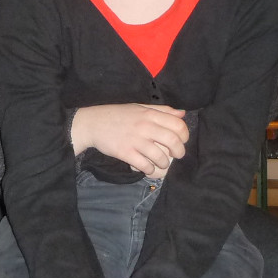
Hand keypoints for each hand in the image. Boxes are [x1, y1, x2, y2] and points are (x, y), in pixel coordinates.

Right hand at [72, 104, 188, 178]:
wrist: (93, 123)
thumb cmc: (118, 115)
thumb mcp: (140, 107)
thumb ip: (162, 110)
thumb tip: (182, 113)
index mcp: (150, 114)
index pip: (177, 124)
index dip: (184, 135)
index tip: (181, 140)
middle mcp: (144, 126)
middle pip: (173, 141)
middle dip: (179, 151)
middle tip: (177, 155)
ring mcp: (135, 140)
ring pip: (160, 156)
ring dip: (164, 163)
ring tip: (162, 164)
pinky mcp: (125, 152)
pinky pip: (144, 165)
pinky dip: (150, 170)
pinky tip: (148, 168)